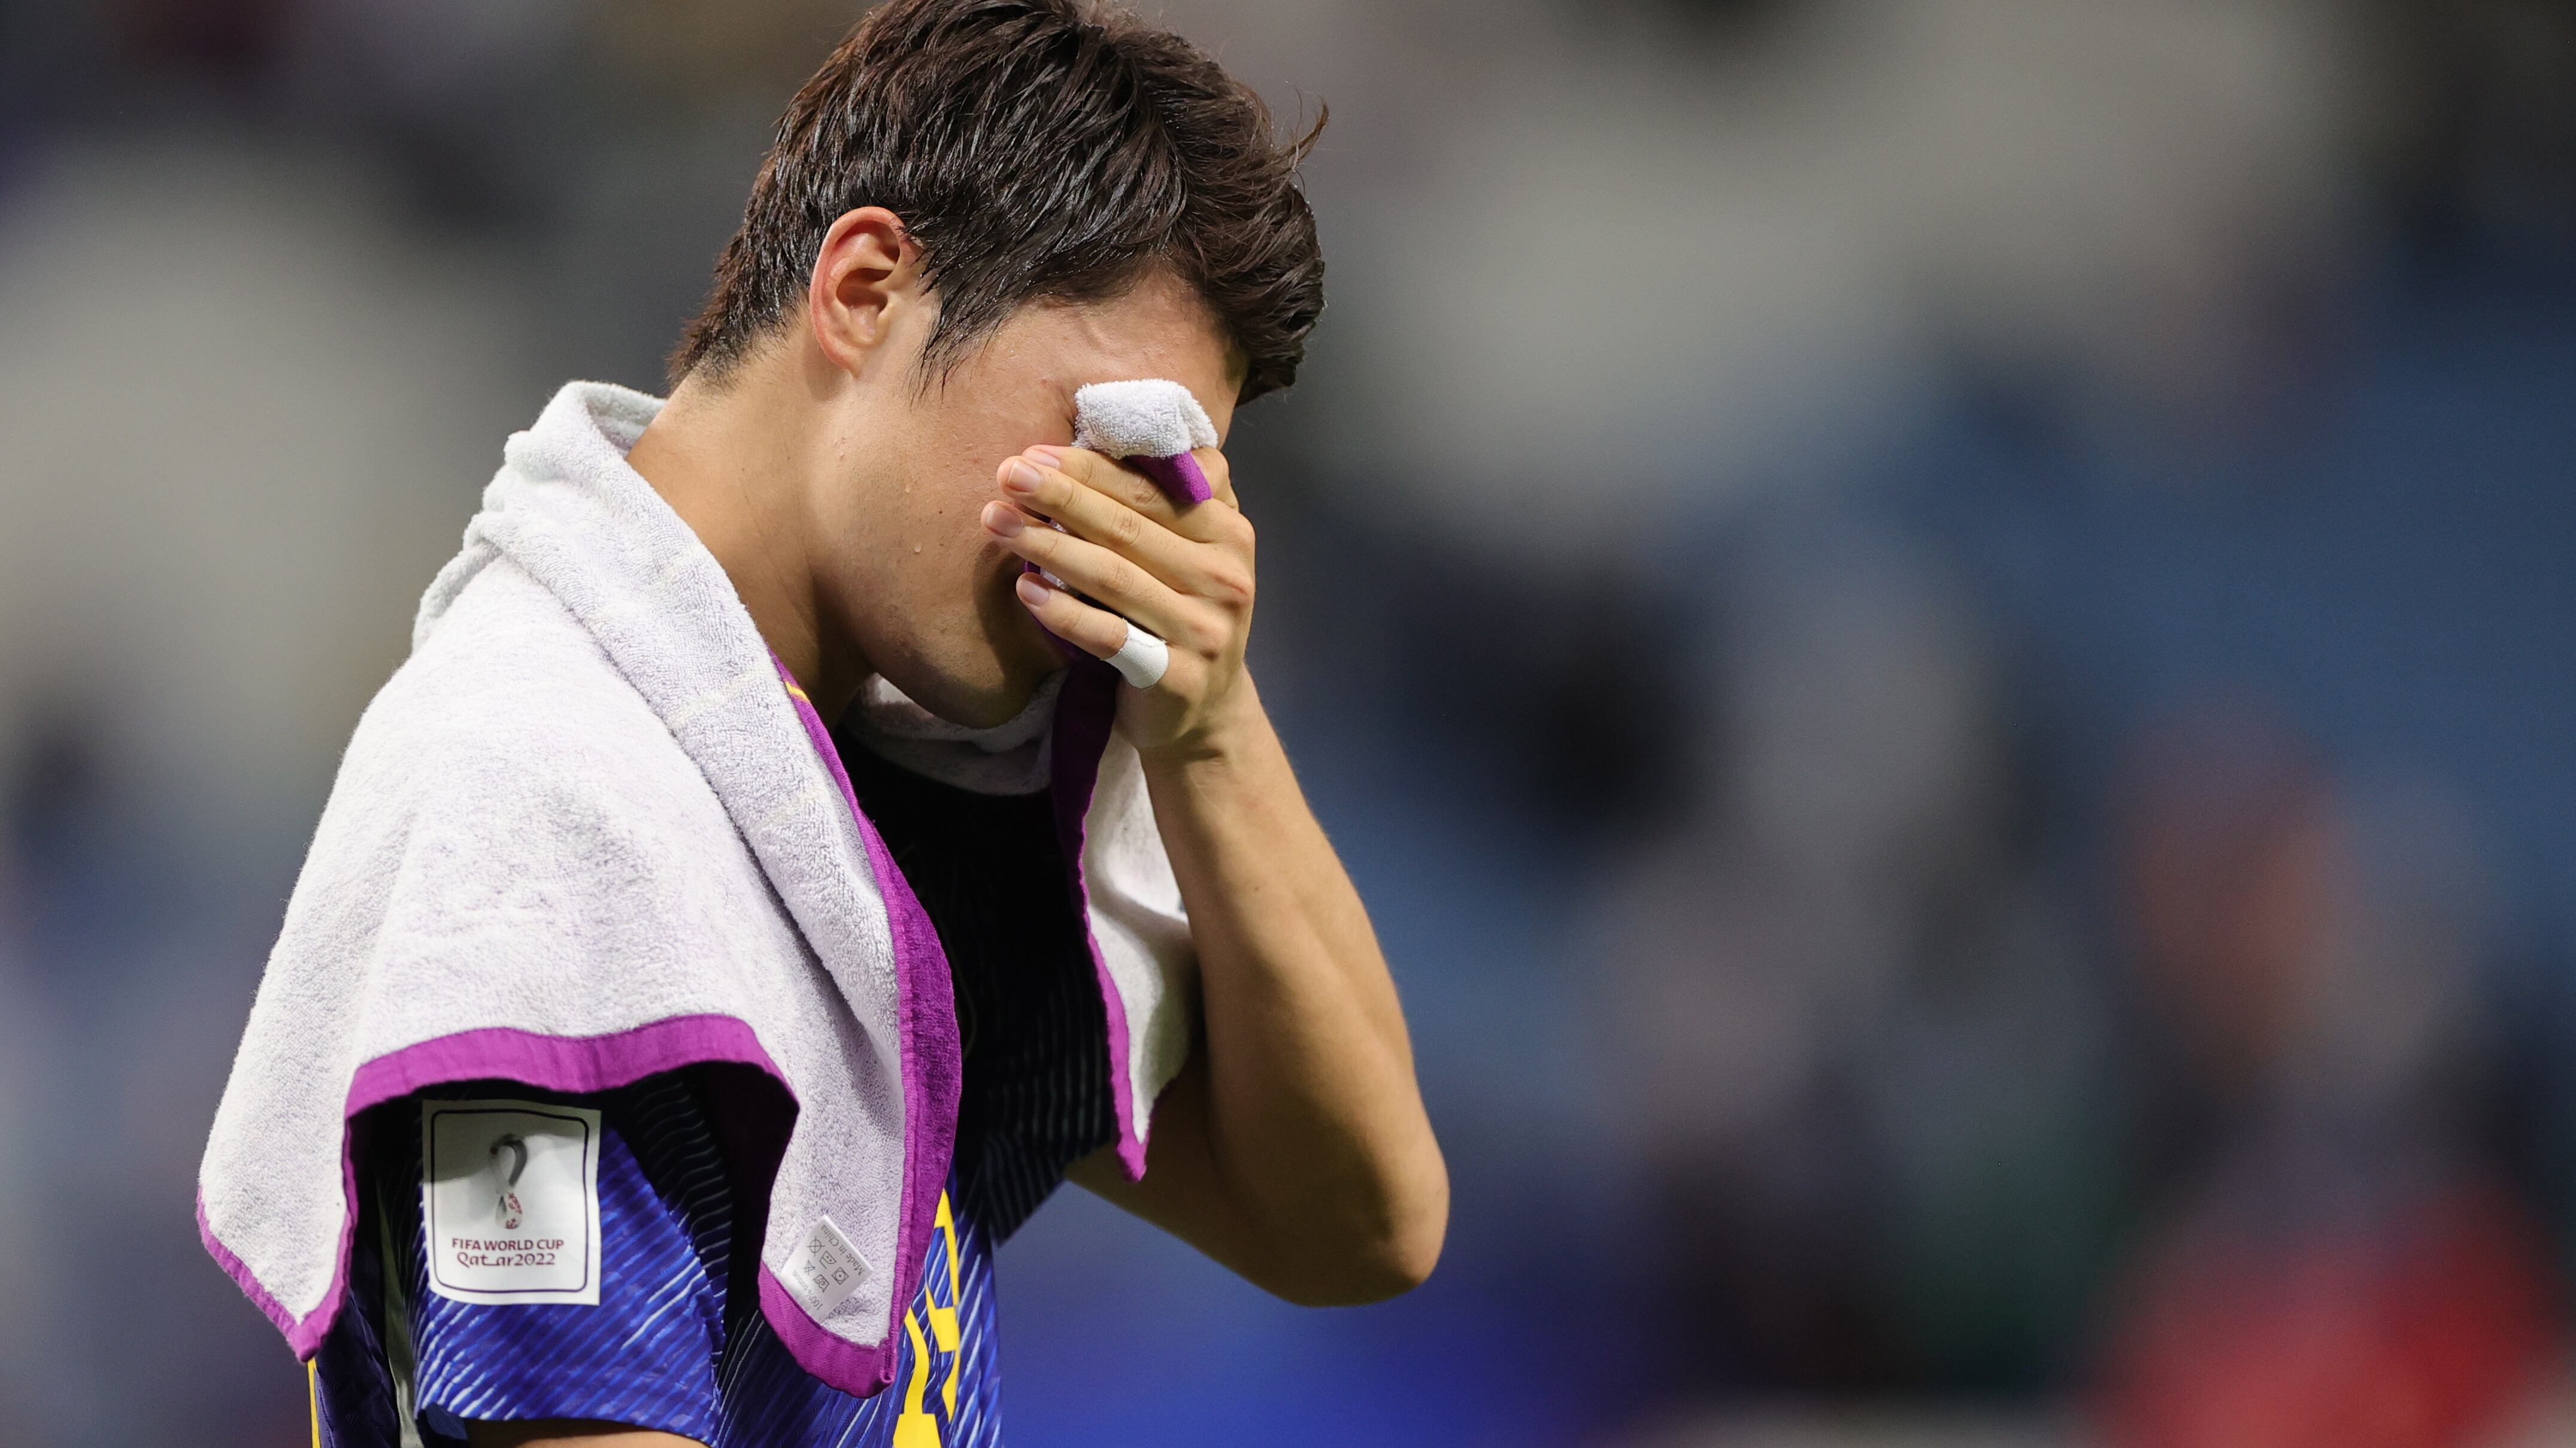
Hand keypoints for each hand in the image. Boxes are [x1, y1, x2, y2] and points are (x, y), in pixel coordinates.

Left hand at [981, 444, 1255, 757]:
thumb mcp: (1196, 550)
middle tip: (1006, 475)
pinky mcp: (1176, 677)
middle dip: (1060, 496)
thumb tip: (1101, 433)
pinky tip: (1025, 590)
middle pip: (1128, 527)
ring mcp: (1204, 631)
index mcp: (1229, 533)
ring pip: (1113, 578)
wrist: (1205, 712)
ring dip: (1048, 545)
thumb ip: (1170, 495)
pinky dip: (1064, 612)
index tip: (1035, 453)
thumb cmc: (1180, 613)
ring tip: (997, 522)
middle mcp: (1225, 578)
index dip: (1090, 468)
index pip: (1151, 489)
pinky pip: (1110, 638)